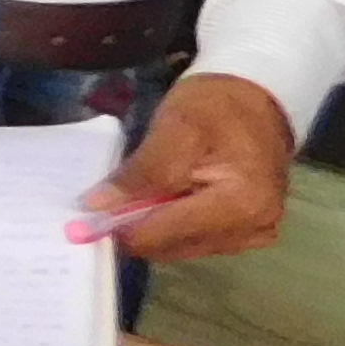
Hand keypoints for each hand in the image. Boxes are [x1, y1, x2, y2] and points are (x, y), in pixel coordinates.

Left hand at [78, 72, 292, 260]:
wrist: (256, 98)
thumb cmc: (216, 106)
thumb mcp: (176, 128)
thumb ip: (141, 172)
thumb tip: (97, 206)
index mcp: (241, 204)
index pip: (164, 234)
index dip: (121, 225)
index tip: (88, 210)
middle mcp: (254, 229)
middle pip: (171, 246)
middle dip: (136, 225)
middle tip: (110, 196)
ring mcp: (254, 234)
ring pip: (180, 247)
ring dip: (153, 225)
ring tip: (139, 192)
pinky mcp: (248, 232)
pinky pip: (195, 240)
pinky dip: (172, 224)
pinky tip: (164, 198)